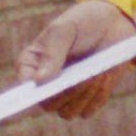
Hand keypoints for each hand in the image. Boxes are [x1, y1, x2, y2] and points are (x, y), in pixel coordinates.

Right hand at [20, 0, 135, 119]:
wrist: (112, 22)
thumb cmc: (82, 22)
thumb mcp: (64, 30)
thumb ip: (52, 53)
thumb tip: (39, 82)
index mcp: (32, 65)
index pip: (24, 86)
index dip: (28, 93)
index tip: (43, 87)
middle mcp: (46, 84)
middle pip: (47, 104)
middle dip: (66, 93)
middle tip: (84, 78)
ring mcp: (66, 95)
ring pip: (67, 112)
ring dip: (83, 96)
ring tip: (98, 74)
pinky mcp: (87, 100)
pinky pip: (86, 111)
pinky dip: (96, 97)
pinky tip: (105, 76)